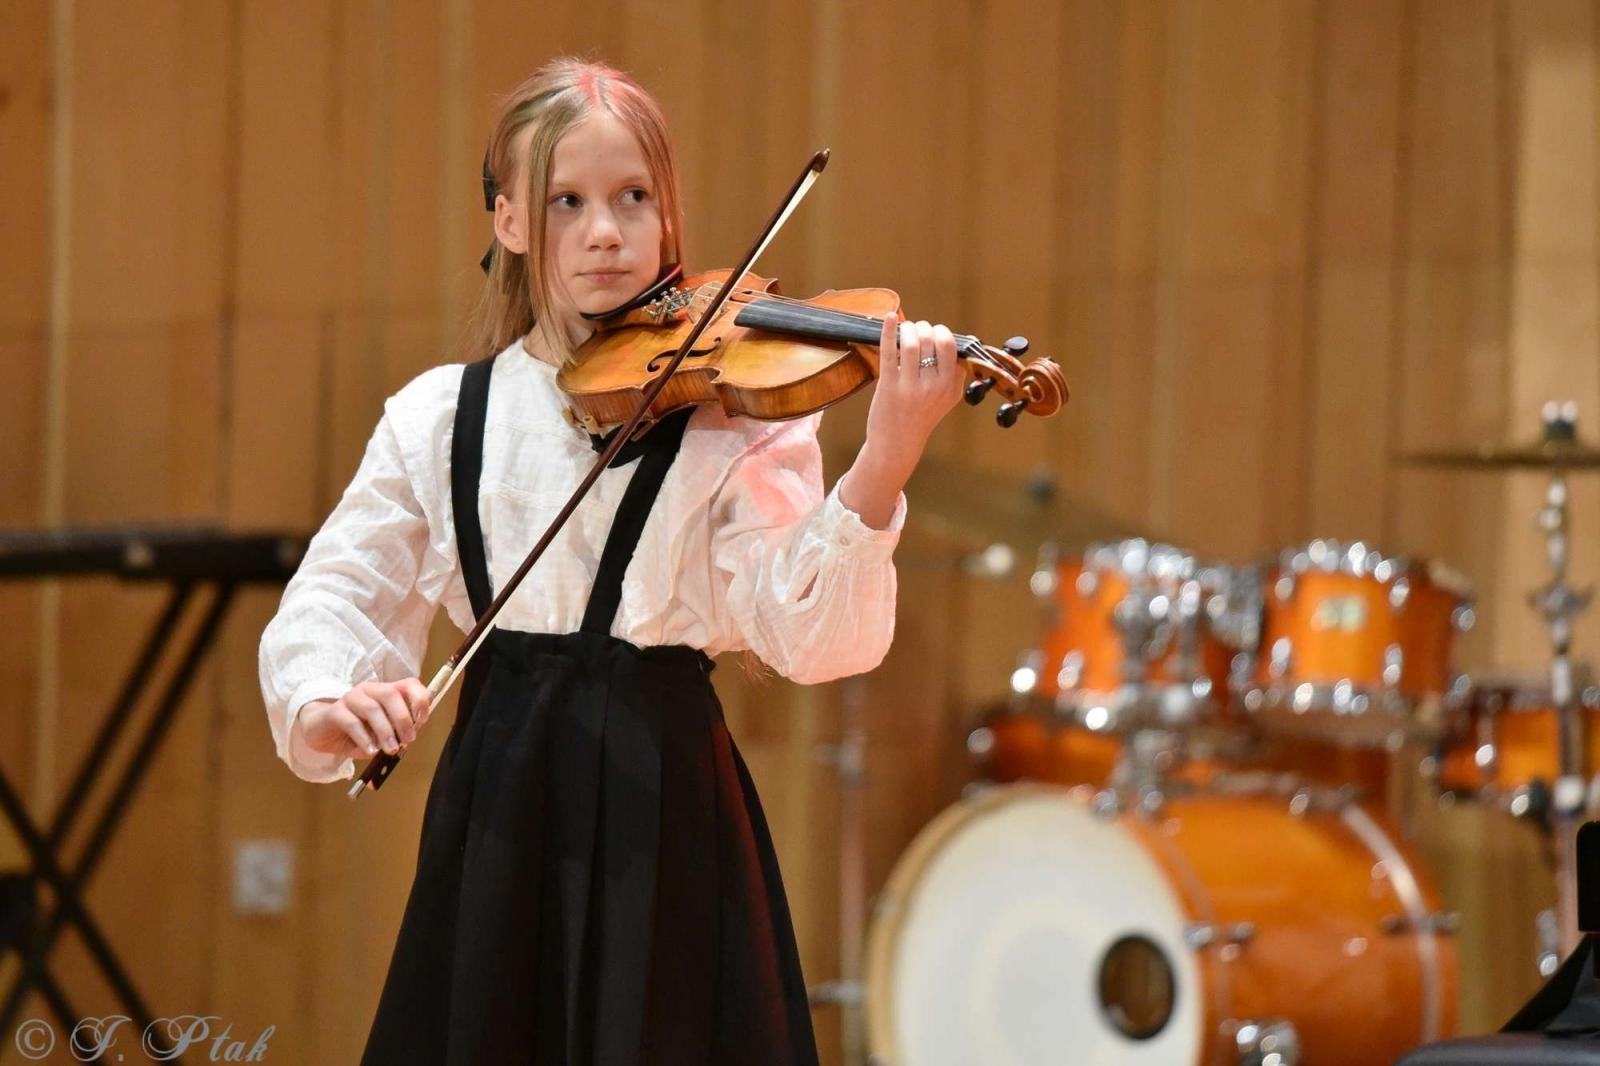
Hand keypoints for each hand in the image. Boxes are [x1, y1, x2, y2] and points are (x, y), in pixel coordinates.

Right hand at [295, 678, 431, 761]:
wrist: (321, 732)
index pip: (408, 684)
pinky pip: (352, 722)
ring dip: (385, 731)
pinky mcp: (334, 711)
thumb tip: (407, 740)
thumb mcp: (380, 734)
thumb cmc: (356, 732)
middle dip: (403, 719)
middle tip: (408, 740)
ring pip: (372, 708)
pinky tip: (370, 751)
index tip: (423, 719)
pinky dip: (364, 738)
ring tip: (391, 749)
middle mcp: (370, 690)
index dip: (419, 699)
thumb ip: (395, 733)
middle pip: (390, 694)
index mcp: (386, 692)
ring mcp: (350, 698)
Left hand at [865, 312, 964, 462]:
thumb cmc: (919, 417)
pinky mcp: (888, 387)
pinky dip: (888, 330)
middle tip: (917, 329)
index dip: (941, 333)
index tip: (933, 333)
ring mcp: (911, 387)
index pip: (951, 346)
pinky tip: (889, 318)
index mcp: (951, 387)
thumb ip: (954, 373)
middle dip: (925, 327)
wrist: (896, 445)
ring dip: (908, 328)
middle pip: (933, 340)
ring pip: (912, 343)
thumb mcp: (946, 399)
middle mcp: (934, 387)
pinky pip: (889, 351)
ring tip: (904, 330)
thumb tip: (951, 340)